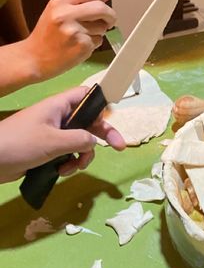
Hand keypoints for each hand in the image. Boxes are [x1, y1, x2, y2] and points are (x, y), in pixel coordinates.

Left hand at [0, 86, 125, 183]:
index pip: (86, 96)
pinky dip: (69, 163)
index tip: (113, 116)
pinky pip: (68, 153)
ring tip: (71, 168)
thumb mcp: (53, 141)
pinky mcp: (47, 150)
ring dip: (81, 156)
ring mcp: (53, 134)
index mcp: (59, 106)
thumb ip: (80, 139)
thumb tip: (94, 142)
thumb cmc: (20, 143)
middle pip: (88, 122)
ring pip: (80, 141)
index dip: (101, 104)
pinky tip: (61, 172)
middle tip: (119, 147)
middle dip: (101, 136)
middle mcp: (59, 117)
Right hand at [22, 0, 115, 80]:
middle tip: (109, 21)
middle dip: (110, 15)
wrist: (34, 59)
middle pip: (101, 8)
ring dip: (99, 31)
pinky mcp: (82, 46)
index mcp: (59, 3)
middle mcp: (66, 15)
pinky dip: (94, 44)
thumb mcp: (56, 12)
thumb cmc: (46, 35)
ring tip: (82, 36)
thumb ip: (80, 2)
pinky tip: (80, 46)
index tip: (99, 5)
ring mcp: (75, 32)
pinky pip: (100, 41)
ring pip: (103, 27)